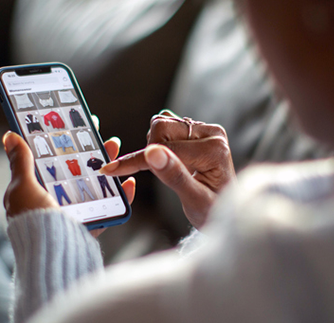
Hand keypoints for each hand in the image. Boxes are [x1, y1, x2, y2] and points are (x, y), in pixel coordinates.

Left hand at [3, 130, 134, 236]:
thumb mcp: (23, 187)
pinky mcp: (91, 225)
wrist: (51, 256)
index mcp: (36, 190)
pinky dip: (121, 196)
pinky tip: (128, 182)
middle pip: (77, 169)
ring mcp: (74, 213)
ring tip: (115, 147)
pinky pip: (110, 208)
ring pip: (95, 184)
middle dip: (90, 150)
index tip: (76, 125)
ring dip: (107, 165)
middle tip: (101, 134)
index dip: (63, 141)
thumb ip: (21, 162)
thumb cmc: (33, 221)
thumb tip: (9, 136)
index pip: (51, 159)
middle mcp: (55, 201)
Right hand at [101, 110, 234, 227]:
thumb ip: (174, 177)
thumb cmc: (211, 210)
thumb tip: (153, 153)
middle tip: (159, 174)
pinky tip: (168, 160)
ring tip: (168, 169)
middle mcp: (212, 133)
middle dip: (150, 151)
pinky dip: (157, 143)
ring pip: (161, 123)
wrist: (221, 209)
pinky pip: (165, 126)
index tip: (111, 169)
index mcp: (215, 150)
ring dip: (154, 146)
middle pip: (161, 127)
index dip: (137, 161)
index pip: (166, 149)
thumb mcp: (194, 200)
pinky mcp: (196, 129)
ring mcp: (204, 129)